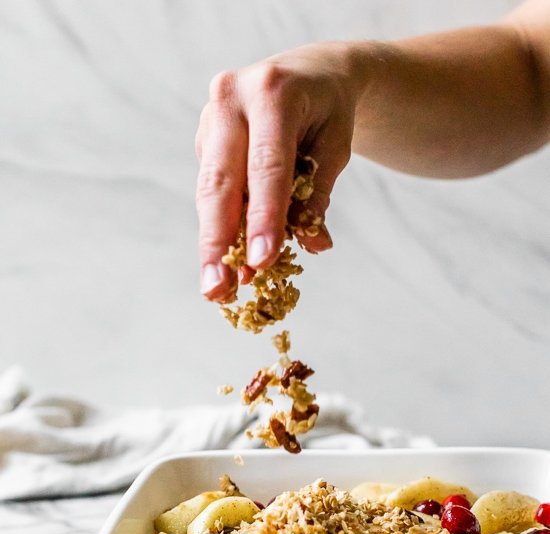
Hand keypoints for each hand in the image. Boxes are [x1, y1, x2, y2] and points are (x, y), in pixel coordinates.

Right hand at [196, 42, 360, 301]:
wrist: (308, 73)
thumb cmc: (326, 113)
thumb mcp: (334, 148)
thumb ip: (317, 195)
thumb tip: (314, 245)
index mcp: (272, 93)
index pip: (267, 167)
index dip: (264, 217)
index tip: (262, 261)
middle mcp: (230, 99)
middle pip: (221, 182)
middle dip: (218, 241)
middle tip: (217, 288)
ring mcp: (209, 118)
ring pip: (208, 191)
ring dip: (214, 244)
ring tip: (218, 288)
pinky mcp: (203, 139)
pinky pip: (212, 191)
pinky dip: (222, 229)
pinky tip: (228, 263)